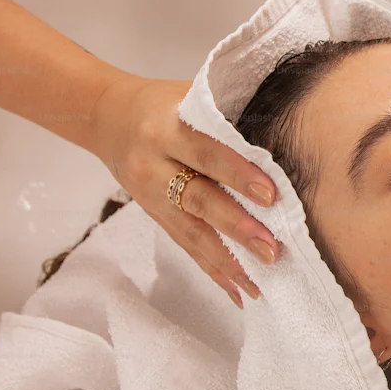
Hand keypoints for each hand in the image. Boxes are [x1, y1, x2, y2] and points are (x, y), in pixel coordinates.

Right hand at [88, 75, 281, 307]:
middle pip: (199, 200)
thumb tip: (283, 134)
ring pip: (191, 233)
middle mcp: (154, 165)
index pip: (207, 153)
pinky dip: (213, 271)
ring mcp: (151, 197)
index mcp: (167, 128)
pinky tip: (238, 291)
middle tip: (271, 250)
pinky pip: (186, 247)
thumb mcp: (189, 98)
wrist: (107, 118)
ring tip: (259, 283)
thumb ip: (226, 116)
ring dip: (228, 262)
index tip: (270, 196)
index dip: (238, 174)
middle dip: (237, 228)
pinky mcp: (155, 217)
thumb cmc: (163, 104)